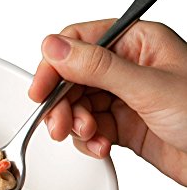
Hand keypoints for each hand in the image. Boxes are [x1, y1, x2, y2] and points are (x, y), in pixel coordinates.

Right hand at [29, 20, 186, 184]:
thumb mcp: (148, 87)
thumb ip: (98, 67)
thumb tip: (55, 47)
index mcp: (136, 43)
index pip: (78, 42)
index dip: (54, 66)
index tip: (40, 91)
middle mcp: (126, 68)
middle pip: (72, 79)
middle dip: (63, 104)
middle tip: (60, 124)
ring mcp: (122, 97)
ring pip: (76, 106)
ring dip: (76, 125)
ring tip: (92, 136)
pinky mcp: (120, 125)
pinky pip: (88, 129)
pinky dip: (89, 141)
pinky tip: (102, 146)